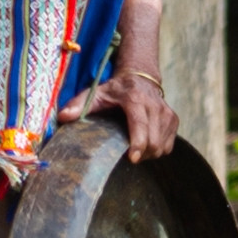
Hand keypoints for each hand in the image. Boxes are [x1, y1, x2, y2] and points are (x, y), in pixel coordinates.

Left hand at [58, 69, 178, 162]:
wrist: (141, 78)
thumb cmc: (115, 90)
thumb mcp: (96, 93)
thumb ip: (79, 104)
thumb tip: (63, 117)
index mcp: (135, 99)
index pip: (140, 125)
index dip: (138, 144)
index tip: (132, 158)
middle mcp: (155, 106)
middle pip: (153, 141)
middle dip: (141, 154)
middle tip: (127, 156)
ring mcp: (167, 113)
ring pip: (162, 146)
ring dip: (149, 154)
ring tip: (136, 150)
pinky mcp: (174, 120)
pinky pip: (169, 145)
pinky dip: (158, 150)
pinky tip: (146, 144)